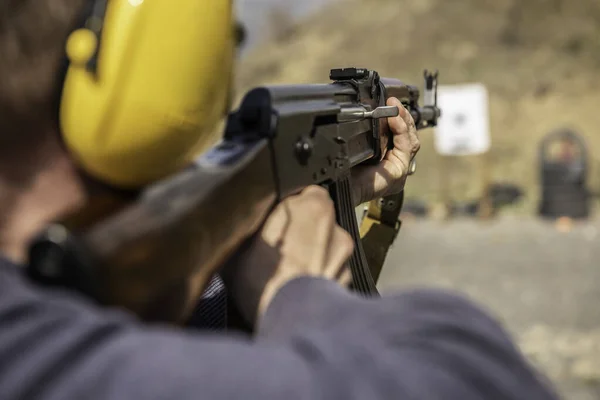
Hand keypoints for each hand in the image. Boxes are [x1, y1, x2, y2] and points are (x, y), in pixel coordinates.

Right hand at [222, 186, 353, 326]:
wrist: (288, 322)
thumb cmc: (262, 278)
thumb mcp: (238, 242)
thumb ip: (248, 221)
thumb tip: (239, 217)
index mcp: (313, 206)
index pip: (307, 191)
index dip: (289, 205)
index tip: (273, 218)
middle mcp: (336, 227)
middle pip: (317, 221)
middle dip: (301, 230)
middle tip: (276, 248)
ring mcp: (345, 257)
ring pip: (325, 247)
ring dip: (311, 254)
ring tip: (286, 273)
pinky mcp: (348, 282)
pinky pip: (330, 271)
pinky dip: (318, 275)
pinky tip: (297, 288)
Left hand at [351, 97, 419, 205]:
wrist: (338, 186)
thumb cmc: (342, 170)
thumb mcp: (355, 145)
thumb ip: (365, 132)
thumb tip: (371, 111)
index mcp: (385, 160)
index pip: (399, 136)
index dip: (398, 118)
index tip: (390, 102)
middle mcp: (394, 165)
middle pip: (408, 136)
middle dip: (403, 116)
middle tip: (393, 101)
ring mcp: (399, 169)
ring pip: (410, 140)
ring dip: (404, 120)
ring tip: (395, 106)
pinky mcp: (399, 171)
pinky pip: (406, 146)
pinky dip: (401, 129)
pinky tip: (393, 117)